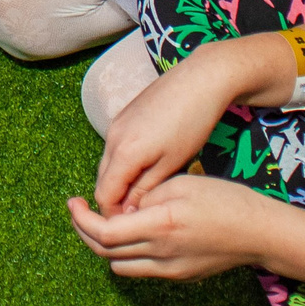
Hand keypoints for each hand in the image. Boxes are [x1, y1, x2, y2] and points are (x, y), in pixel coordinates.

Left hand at [67, 172, 280, 277]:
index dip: (81, 219)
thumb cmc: (223, 199)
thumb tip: (118, 206)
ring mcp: (170, 270)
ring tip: (104, 222)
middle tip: (78, 211)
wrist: (258, 232)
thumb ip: (144, 197)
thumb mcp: (179, 184)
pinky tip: (132, 233)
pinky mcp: (179, 276)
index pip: (104, 233)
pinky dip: (126, 254)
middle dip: (83, 232)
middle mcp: (161, 254)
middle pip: (104, 253)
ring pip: (119, 266)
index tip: (73, 202)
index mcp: (160, 226)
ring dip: (104, 246)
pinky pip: (140, 269)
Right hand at [93, 44, 249, 211]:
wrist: (200, 79)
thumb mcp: (173, 165)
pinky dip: (126, 164)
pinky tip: (149, 166)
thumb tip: (128, 214)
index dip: (115, 217)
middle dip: (118, 201)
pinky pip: (116, 148)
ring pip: (109, 165)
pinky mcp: (124, 116)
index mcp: (124, 152)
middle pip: (103, 181)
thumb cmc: (192, 124)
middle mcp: (112, 137)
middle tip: (144, 214)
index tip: (137, 226)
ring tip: (149, 191)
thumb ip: (146, 190)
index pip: (104, 196)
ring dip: (122, 182)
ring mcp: (116, 124)